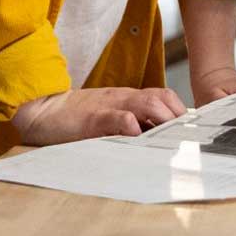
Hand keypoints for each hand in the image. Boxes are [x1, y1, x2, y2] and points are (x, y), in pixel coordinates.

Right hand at [9, 87, 186, 143]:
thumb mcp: (108, 115)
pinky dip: (130, 124)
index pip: (163, 96)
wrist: (42, 110)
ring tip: (172, 136)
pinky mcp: (92, 119)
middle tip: (187, 137)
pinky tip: (137, 134)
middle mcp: (123, 99)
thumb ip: (129, 122)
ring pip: (146, 103)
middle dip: (179, 117)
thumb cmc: (76, 118)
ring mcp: (108, 107)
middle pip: (162, 98)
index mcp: (128, 99)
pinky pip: (116, 117)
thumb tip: (155, 139)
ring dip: (163, 118)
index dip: (181, 111)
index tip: (193, 130)